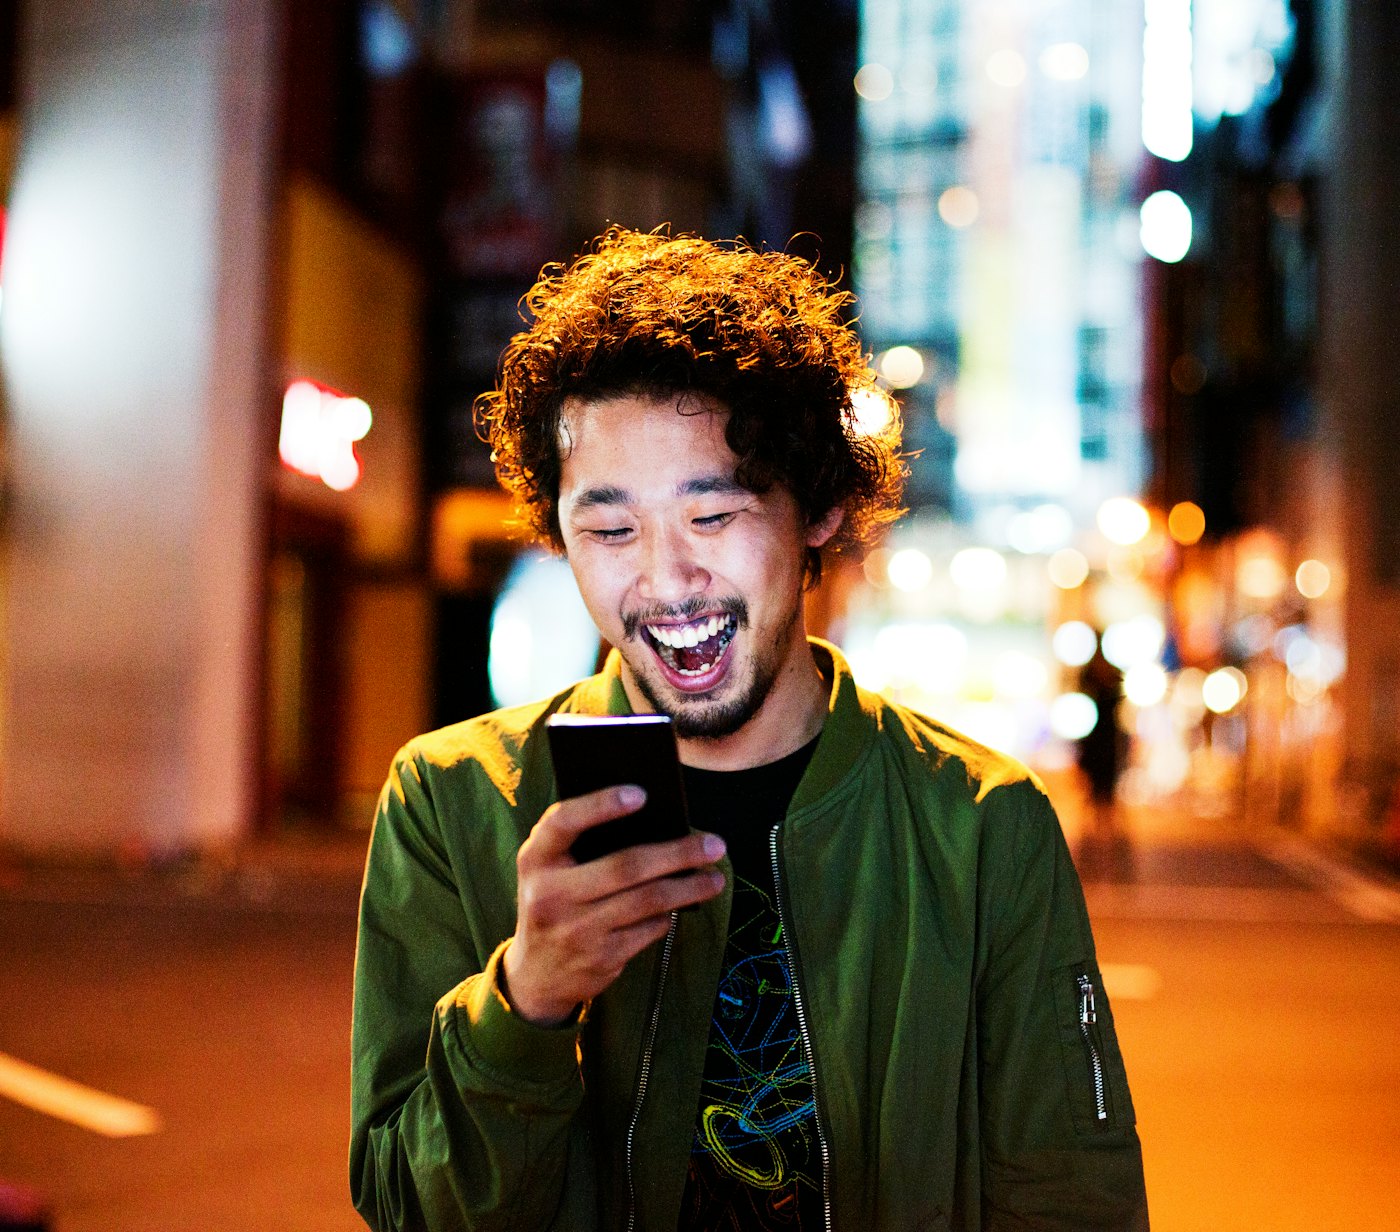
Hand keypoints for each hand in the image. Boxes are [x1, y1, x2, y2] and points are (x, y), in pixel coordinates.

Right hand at [501, 785, 725, 1025]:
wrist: (536, 975)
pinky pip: (649, 928)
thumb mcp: (550, 870)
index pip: (563, 822)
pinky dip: (670, 914)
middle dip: (677, 853)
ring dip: (689, 887)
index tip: (642, 794)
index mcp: (535, 860)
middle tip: (714, 844)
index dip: (600, 805)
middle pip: (625, 866)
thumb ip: (582, 843)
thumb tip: (655, 820)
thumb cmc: (554, 902)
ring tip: (715, 877)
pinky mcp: (600, 958)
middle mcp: (550, 894)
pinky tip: (685, 904)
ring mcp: (576, 930)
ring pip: (647, 900)